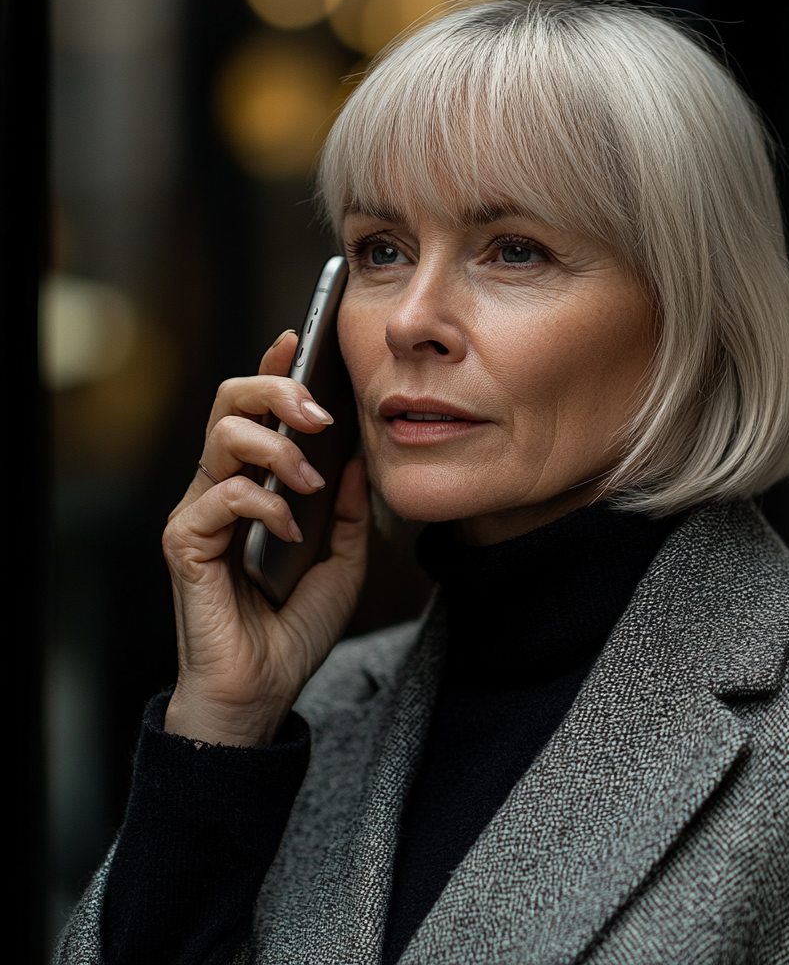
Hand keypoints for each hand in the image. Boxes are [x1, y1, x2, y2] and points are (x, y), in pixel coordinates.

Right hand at [162, 330, 368, 746]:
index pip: (258, 410)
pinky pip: (222, 496)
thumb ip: (353, 508)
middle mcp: (222, 487)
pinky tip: (291, 529)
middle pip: (232, 401)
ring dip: (277, 448)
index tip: (302, 337)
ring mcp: (200, 512)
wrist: (263, 689)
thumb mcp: (344, 559)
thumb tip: (364, 456)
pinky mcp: (186, 542)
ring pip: (222, 436)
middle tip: (318, 409)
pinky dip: (265, 503)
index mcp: (257, 484)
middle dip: (277, 389)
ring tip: (311, 481)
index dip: (275, 368)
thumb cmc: (295, 625)